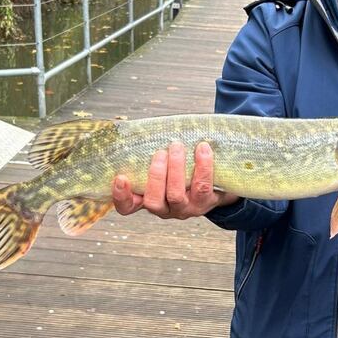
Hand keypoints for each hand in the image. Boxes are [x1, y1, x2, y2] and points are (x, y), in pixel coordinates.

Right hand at [111, 141, 238, 219]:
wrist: (217, 180)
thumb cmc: (182, 167)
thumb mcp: (163, 164)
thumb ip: (150, 154)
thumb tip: (140, 128)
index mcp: (147, 200)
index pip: (127, 207)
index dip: (121, 196)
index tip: (121, 178)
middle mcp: (164, 209)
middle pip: (153, 201)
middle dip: (156, 176)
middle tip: (160, 152)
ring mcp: (185, 209)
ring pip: (176, 195)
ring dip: (176, 169)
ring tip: (177, 146)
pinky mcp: (205, 203)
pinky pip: (202, 187)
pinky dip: (202, 167)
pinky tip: (203, 149)